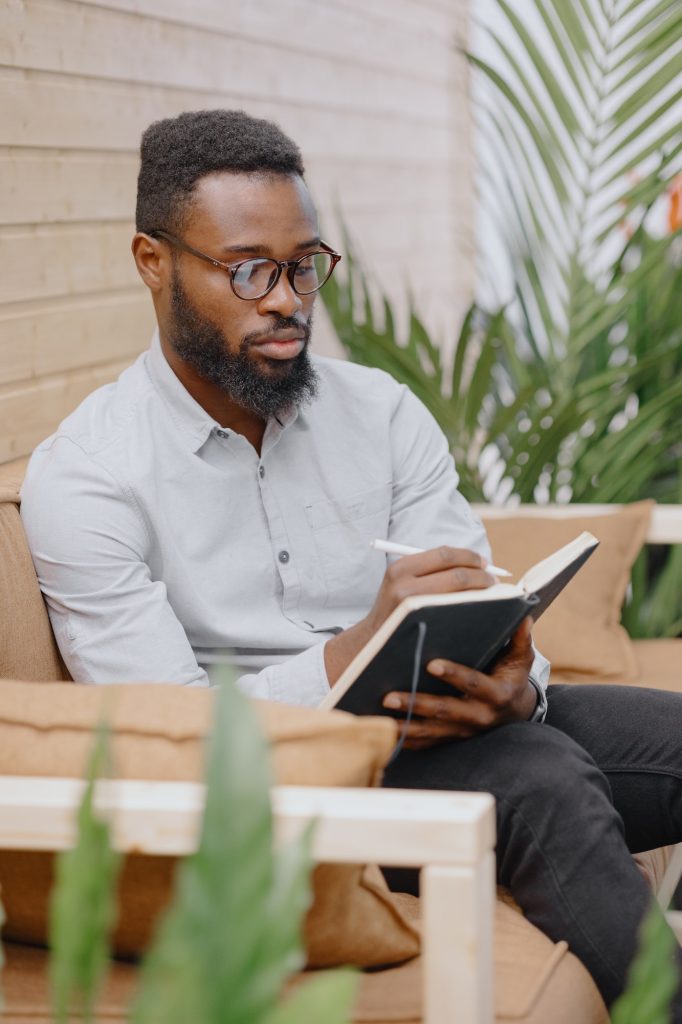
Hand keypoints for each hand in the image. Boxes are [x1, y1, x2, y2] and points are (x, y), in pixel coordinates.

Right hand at [324, 546, 495, 684]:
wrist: (371, 642)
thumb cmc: (396, 611)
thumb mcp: (402, 583)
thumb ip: (429, 571)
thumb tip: (473, 563)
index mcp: (401, 567)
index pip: (444, 554)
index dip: (469, 557)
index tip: (484, 563)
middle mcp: (402, 583)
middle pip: (455, 573)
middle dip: (480, 576)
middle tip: (492, 582)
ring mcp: (410, 606)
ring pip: (458, 594)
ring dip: (479, 593)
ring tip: (490, 596)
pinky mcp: (418, 626)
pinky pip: (454, 614)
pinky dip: (470, 609)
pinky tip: (479, 612)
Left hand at [382, 617, 536, 748]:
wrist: (513, 711)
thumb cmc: (511, 677)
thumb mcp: (520, 659)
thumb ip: (521, 639)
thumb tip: (523, 616)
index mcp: (495, 695)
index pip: (473, 684)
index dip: (454, 675)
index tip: (431, 664)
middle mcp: (478, 717)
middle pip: (444, 711)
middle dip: (416, 704)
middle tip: (388, 695)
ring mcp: (462, 731)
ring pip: (430, 731)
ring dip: (404, 724)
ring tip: (378, 713)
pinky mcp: (450, 739)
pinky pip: (425, 743)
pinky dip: (403, 739)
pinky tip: (382, 730)